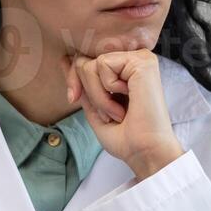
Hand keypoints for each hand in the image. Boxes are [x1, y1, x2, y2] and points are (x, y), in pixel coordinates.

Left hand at [64, 49, 184, 180]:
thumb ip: (82, 83)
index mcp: (126, 70)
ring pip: (91, 63)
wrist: (145, 152)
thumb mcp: (95, 107)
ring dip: (97, 96)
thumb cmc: (126, 138)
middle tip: (108, 114)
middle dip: (85, 91)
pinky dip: (105, 91)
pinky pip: (102, 63)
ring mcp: (140, 59)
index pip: (86, 60)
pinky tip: (126, 102)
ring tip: (118, 112)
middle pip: (84, 59)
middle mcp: (134, 60)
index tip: (74, 98)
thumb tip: (65, 59)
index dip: (73, 80)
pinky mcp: (142, 62)